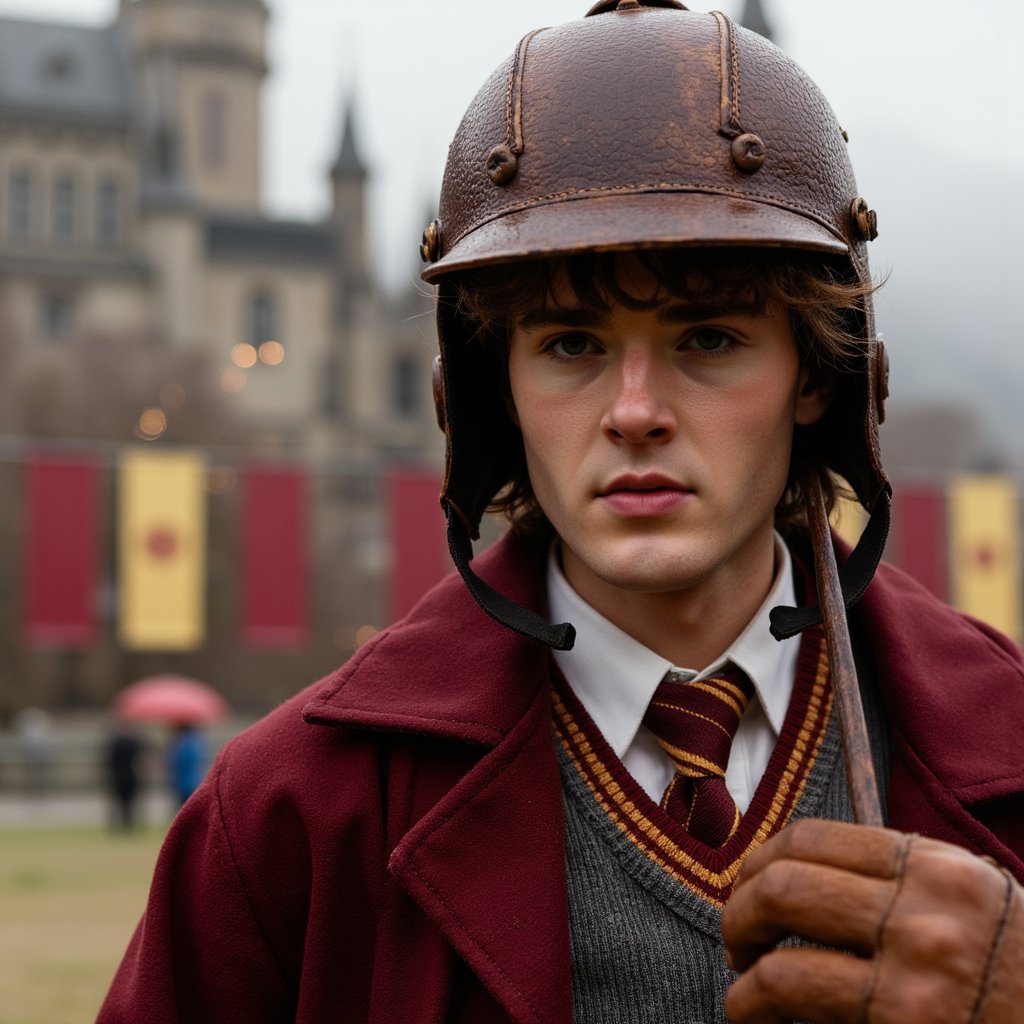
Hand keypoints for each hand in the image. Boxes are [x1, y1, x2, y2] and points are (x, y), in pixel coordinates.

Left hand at [721, 818, 1022, 1022]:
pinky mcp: (904, 1021)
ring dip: (740, 954)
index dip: (761, 859)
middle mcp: (927, 909)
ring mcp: (916, 968)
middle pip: (787, 881)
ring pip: (781, 936)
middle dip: (740, 909)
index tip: (748, 884)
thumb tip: (797, 869)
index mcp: (937, 869)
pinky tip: (754, 1014)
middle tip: (738, 937)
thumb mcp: (970, 908)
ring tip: (744, 981)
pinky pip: (792, 992)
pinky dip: (752, 1003)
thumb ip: (900, 882)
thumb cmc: (1012, 982)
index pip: (814, 837)